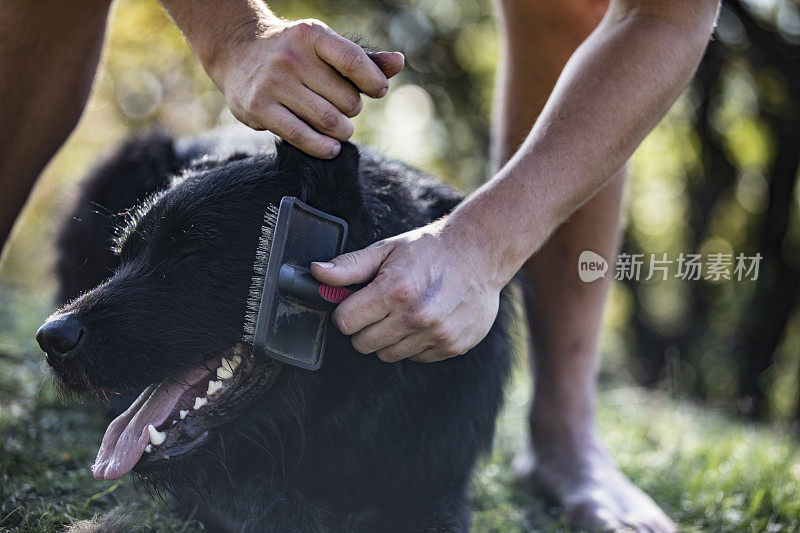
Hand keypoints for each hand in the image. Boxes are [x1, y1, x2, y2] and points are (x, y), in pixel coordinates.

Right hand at [207, 18, 403, 157]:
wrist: (237, 51)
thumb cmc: (294, 52)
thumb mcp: (325, 47)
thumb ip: (362, 59)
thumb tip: (399, 62)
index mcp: (311, 35)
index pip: (353, 61)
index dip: (374, 81)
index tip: (378, 90)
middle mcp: (291, 57)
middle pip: (345, 98)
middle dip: (352, 109)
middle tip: (343, 107)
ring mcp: (273, 83)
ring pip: (327, 120)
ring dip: (341, 131)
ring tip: (338, 128)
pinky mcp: (260, 108)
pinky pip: (301, 136)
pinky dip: (321, 147)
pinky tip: (330, 148)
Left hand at [310, 221, 504, 361]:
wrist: (480, 253)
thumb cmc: (429, 249)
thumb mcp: (386, 250)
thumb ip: (349, 266)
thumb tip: (317, 273)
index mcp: (395, 290)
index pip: (345, 323)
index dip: (346, 312)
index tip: (357, 303)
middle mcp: (416, 316)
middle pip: (362, 344)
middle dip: (364, 327)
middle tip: (380, 307)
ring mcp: (436, 334)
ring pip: (388, 355)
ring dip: (389, 338)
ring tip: (404, 312)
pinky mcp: (452, 347)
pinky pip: (415, 357)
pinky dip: (415, 343)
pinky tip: (425, 320)